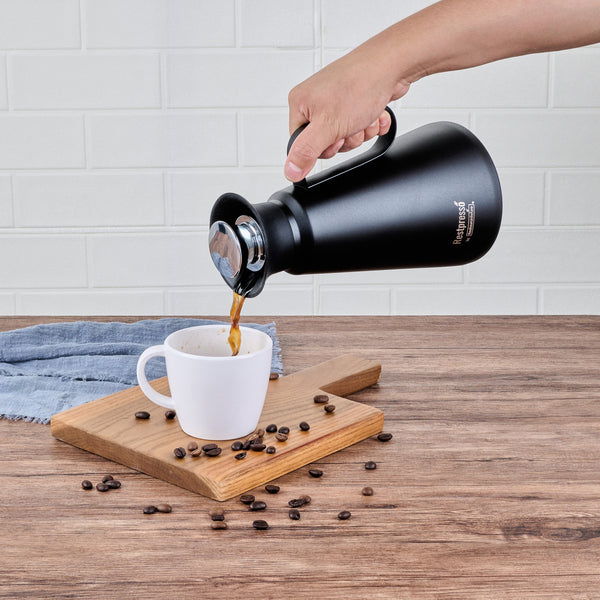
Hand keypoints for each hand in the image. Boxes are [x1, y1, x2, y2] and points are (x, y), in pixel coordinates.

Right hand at [285, 47, 408, 181]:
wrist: (393, 63)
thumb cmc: (359, 85)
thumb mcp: (328, 127)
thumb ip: (306, 151)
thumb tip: (290, 171)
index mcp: (300, 103)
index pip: (301, 144)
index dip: (322, 148)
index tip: (334, 138)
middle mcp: (316, 99)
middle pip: (326, 142)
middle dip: (345, 139)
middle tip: (351, 126)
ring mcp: (336, 99)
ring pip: (345, 135)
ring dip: (361, 132)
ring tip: (365, 116)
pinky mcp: (355, 100)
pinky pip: (360, 125)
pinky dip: (371, 123)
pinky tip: (376, 113)